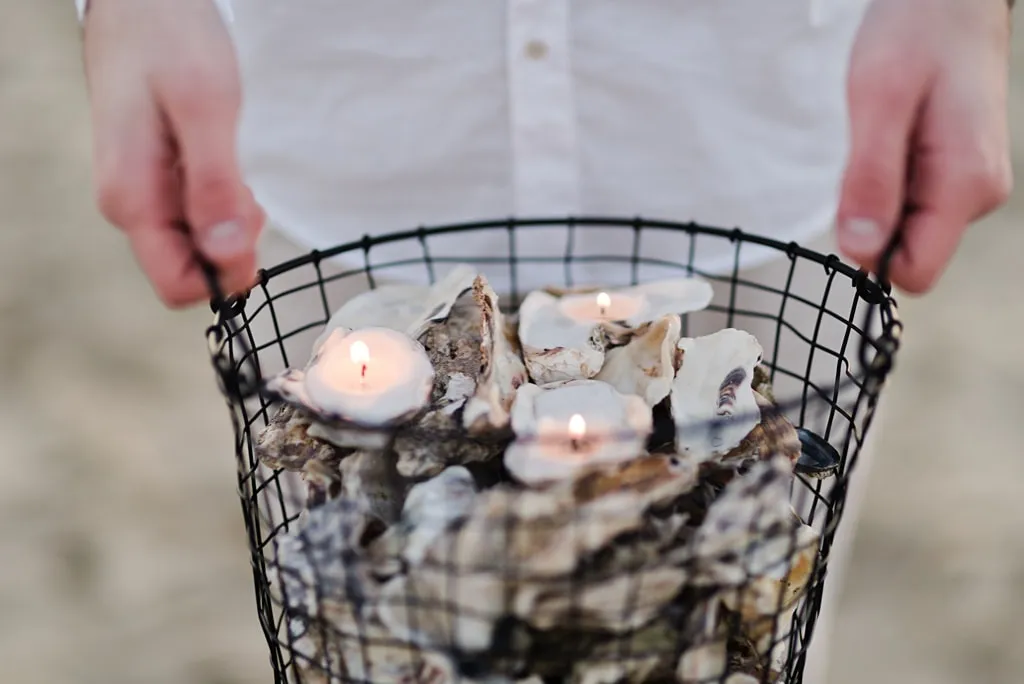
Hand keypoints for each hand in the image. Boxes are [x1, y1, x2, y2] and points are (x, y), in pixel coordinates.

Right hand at [83, 0, 263, 307]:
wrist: (143, 0)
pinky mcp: (158, 180)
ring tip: (234, 168)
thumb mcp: (205, 108)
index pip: (179, 286)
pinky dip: (224, 203)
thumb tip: (226, 255)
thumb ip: (215, 184)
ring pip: (198, 244)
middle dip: (233, 245)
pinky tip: (225, 164)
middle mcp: (130, 206)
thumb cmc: (171, 41)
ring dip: (231, 222)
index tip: (252, 226)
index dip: (225, 274)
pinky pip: (198, 217)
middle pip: (192, 269)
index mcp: (132, 199)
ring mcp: (143, 194)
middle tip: (246, 188)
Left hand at [837, 0, 1012, 293]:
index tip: (853, 202)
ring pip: (906, 227)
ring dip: (878, 194)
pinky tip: (896, 132)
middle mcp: (978, 196)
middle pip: (908, 253)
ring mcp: (972, 185)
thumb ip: (870, 179)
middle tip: (870, 151)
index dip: (871, 253)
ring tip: (887, 131)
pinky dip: (889, 179)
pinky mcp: (958, 173)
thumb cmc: (915, 33)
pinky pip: (911, 202)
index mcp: (965, 186)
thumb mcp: (878, 101)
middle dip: (871, 219)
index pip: (914, 272)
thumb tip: (860, 250)